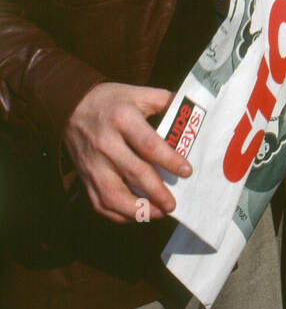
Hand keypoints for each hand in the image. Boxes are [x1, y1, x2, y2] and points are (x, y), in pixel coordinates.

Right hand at [62, 82, 190, 224]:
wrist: (71, 106)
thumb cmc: (112, 101)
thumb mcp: (138, 93)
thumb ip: (165, 101)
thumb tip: (192, 114)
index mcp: (123, 118)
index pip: (148, 144)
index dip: (169, 160)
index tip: (186, 172)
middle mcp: (106, 143)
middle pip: (134, 172)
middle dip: (156, 192)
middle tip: (173, 203)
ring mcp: (93, 163)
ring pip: (113, 195)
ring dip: (137, 210)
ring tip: (158, 213)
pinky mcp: (84, 177)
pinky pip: (99, 203)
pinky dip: (118, 215)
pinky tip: (137, 215)